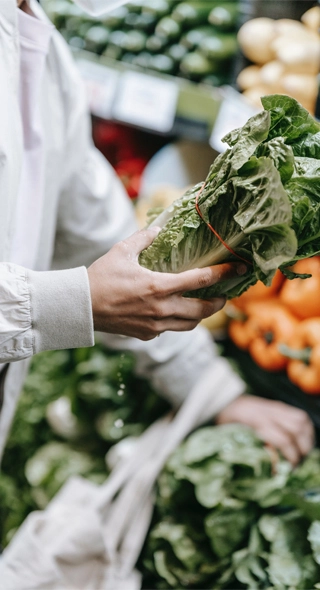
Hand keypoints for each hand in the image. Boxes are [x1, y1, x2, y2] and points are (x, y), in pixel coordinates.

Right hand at [87, 227, 246, 340]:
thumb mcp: (122, 252)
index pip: (200, 280)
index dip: (223, 274)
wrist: (82, 307)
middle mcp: (162, 309)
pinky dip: (178, 322)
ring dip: (201, 316)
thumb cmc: (101, 278)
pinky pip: (171, 329)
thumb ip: (144, 239)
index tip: (238, 269)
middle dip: (218, 303)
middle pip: (203, 311)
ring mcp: (155, 325)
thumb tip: (157, 229)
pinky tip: (175, 312)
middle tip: (224, 294)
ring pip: (190, 325)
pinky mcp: (147, 335)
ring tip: (204, 306)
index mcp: (159, 286)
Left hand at [216, 395, 314, 464]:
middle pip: (297, 429)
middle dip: (303, 449)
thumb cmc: (228, 424)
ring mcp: (275, 407)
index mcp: (256, 421)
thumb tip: (268, 471)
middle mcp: (269, 412)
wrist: (225, 402)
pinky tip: (303, 442)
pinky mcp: (280, 406)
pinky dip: (306, 430)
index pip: (283, 439)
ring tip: (303, 453)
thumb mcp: (232, 438)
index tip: (292, 469)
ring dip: (307, 439)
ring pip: (301, 420)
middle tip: (299, 464)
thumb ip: (249, 451)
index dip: (292, 457)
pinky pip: (300, 415)